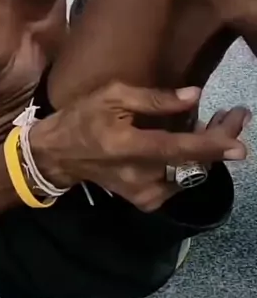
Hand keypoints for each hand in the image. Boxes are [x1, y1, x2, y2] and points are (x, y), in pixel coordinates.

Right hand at [32, 83, 249, 211]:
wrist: (58, 156)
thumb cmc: (83, 117)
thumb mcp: (113, 96)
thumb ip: (154, 99)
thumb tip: (194, 96)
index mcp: (128, 146)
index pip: (178, 149)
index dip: (211, 145)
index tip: (239, 142)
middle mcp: (140, 176)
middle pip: (193, 163)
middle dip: (219, 140)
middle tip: (236, 118)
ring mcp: (144, 193)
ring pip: (190, 174)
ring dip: (209, 150)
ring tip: (220, 123)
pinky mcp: (146, 201)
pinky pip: (179, 182)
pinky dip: (192, 163)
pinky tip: (194, 142)